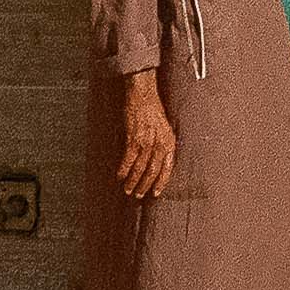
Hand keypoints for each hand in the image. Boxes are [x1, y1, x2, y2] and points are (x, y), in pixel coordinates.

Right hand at [119, 81, 175, 196]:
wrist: (143, 95)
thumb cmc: (152, 110)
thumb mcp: (164, 128)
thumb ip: (162, 145)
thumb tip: (155, 162)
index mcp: (169, 141)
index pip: (167, 168)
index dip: (161, 182)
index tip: (155, 193)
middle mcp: (160, 143)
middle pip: (153, 171)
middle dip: (145, 186)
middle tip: (138, 194)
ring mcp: (147, 141)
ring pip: (140, 168)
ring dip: (132, 181)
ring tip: (127, 189)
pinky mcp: (133, 138)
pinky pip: (128, 160)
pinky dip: (123, 170)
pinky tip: (119, 175)